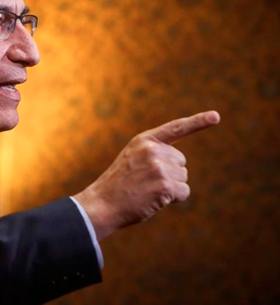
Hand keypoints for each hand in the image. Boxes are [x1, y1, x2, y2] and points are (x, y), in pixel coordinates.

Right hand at [73, 110, 220, 240]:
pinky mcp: (165, 185)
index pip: (176, 128)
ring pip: (183, 178)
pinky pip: (184, 192)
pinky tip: (154, 199)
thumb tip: (180, 166)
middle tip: (146, 182)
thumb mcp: (132, 159)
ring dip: (170, 188)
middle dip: (170, 174)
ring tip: (146, 190)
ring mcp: (159, 167)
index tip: (216, 116)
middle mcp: (153, 150)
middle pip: (181, 162)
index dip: (198, 122)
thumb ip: (154, 154)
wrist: (102, 203)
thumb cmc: (118, 185)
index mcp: (144, 140)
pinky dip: (173, 199)